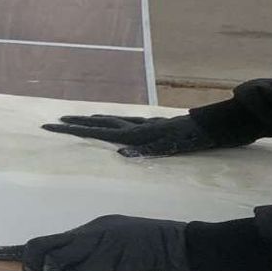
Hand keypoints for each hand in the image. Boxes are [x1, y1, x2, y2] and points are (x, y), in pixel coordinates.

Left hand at [0, 216, 191, 270]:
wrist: (184, 246)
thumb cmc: (154, 246)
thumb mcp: (117, 241)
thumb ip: (91, 253)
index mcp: (89, 230)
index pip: (41, 242)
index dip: (9, 252)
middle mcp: (88, 235)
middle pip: (38, 248)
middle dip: (24, 269)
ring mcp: (98, 249)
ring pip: (54, 264)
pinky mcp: (111, 264)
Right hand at [41, 114, 216, 157]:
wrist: (219, 125)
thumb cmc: (197, 139)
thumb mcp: (174, 146)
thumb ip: (150, 149)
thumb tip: (122, 152)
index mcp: (137, 135)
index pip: (98, 132)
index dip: (74, 129)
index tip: (52, 125)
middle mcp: (138, 127)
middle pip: (101, 123)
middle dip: (78, 123)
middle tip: (57, 121)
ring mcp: (147, 124)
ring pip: (115, 120)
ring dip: (96, 120)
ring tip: (81, 118)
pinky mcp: (157, 125)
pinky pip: (130, 122)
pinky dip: (116, 121)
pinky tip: (117, 122)